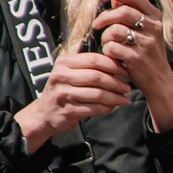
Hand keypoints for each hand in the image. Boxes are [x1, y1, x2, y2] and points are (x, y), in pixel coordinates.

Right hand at [15, 50, 133, 152]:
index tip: (125, 71)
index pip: (94, 59)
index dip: (113, 65)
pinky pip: (94, 108)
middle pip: (96, 77)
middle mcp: (61, 76)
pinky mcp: (68, 111)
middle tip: (127, 87)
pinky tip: (113, 106)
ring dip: (115, 97)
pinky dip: (107, 108)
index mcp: (64, 63)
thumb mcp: (70, 71)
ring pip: (97, 94)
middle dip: (116, 83)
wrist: (45, 113)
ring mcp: (63, 94)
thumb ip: (88, 65)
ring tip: (125, 99)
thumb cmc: (64, 89)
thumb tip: (116, 60)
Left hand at [92, 0, 172, 132]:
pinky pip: (112, 47)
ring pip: (115, 30)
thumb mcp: (146, 31)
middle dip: (105, 17)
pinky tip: (113, 56)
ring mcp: (147, 43)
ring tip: (109, 44)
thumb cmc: (147, 52)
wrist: (158, 79)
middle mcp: (154, 28)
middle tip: (97, 25)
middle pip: (122, 11)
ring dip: (106, 37)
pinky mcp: (137, 58)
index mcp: (155, 17)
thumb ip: (131, 14)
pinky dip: (108, 51)